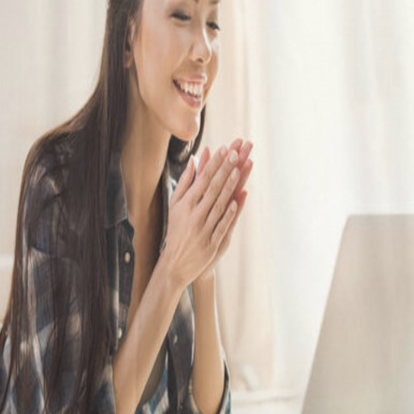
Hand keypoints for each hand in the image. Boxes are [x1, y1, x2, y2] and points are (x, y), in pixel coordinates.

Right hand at [161, 138, 253, 288]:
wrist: (174, 264)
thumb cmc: (176, 230)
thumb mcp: (175, 206)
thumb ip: (184, 183)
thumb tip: (193, 160)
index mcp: (185, 204)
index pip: (202, 180)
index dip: (214, 164)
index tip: (224, 149)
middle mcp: (193, 215)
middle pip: (212, 188)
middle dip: (225, 169)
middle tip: (236, 153)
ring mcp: (203, 229)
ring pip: (219, 204)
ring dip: (229, 186)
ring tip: (239, 170)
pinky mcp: (211, 243)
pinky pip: (221, 225)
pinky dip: (230, 212)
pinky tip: (238, 199)